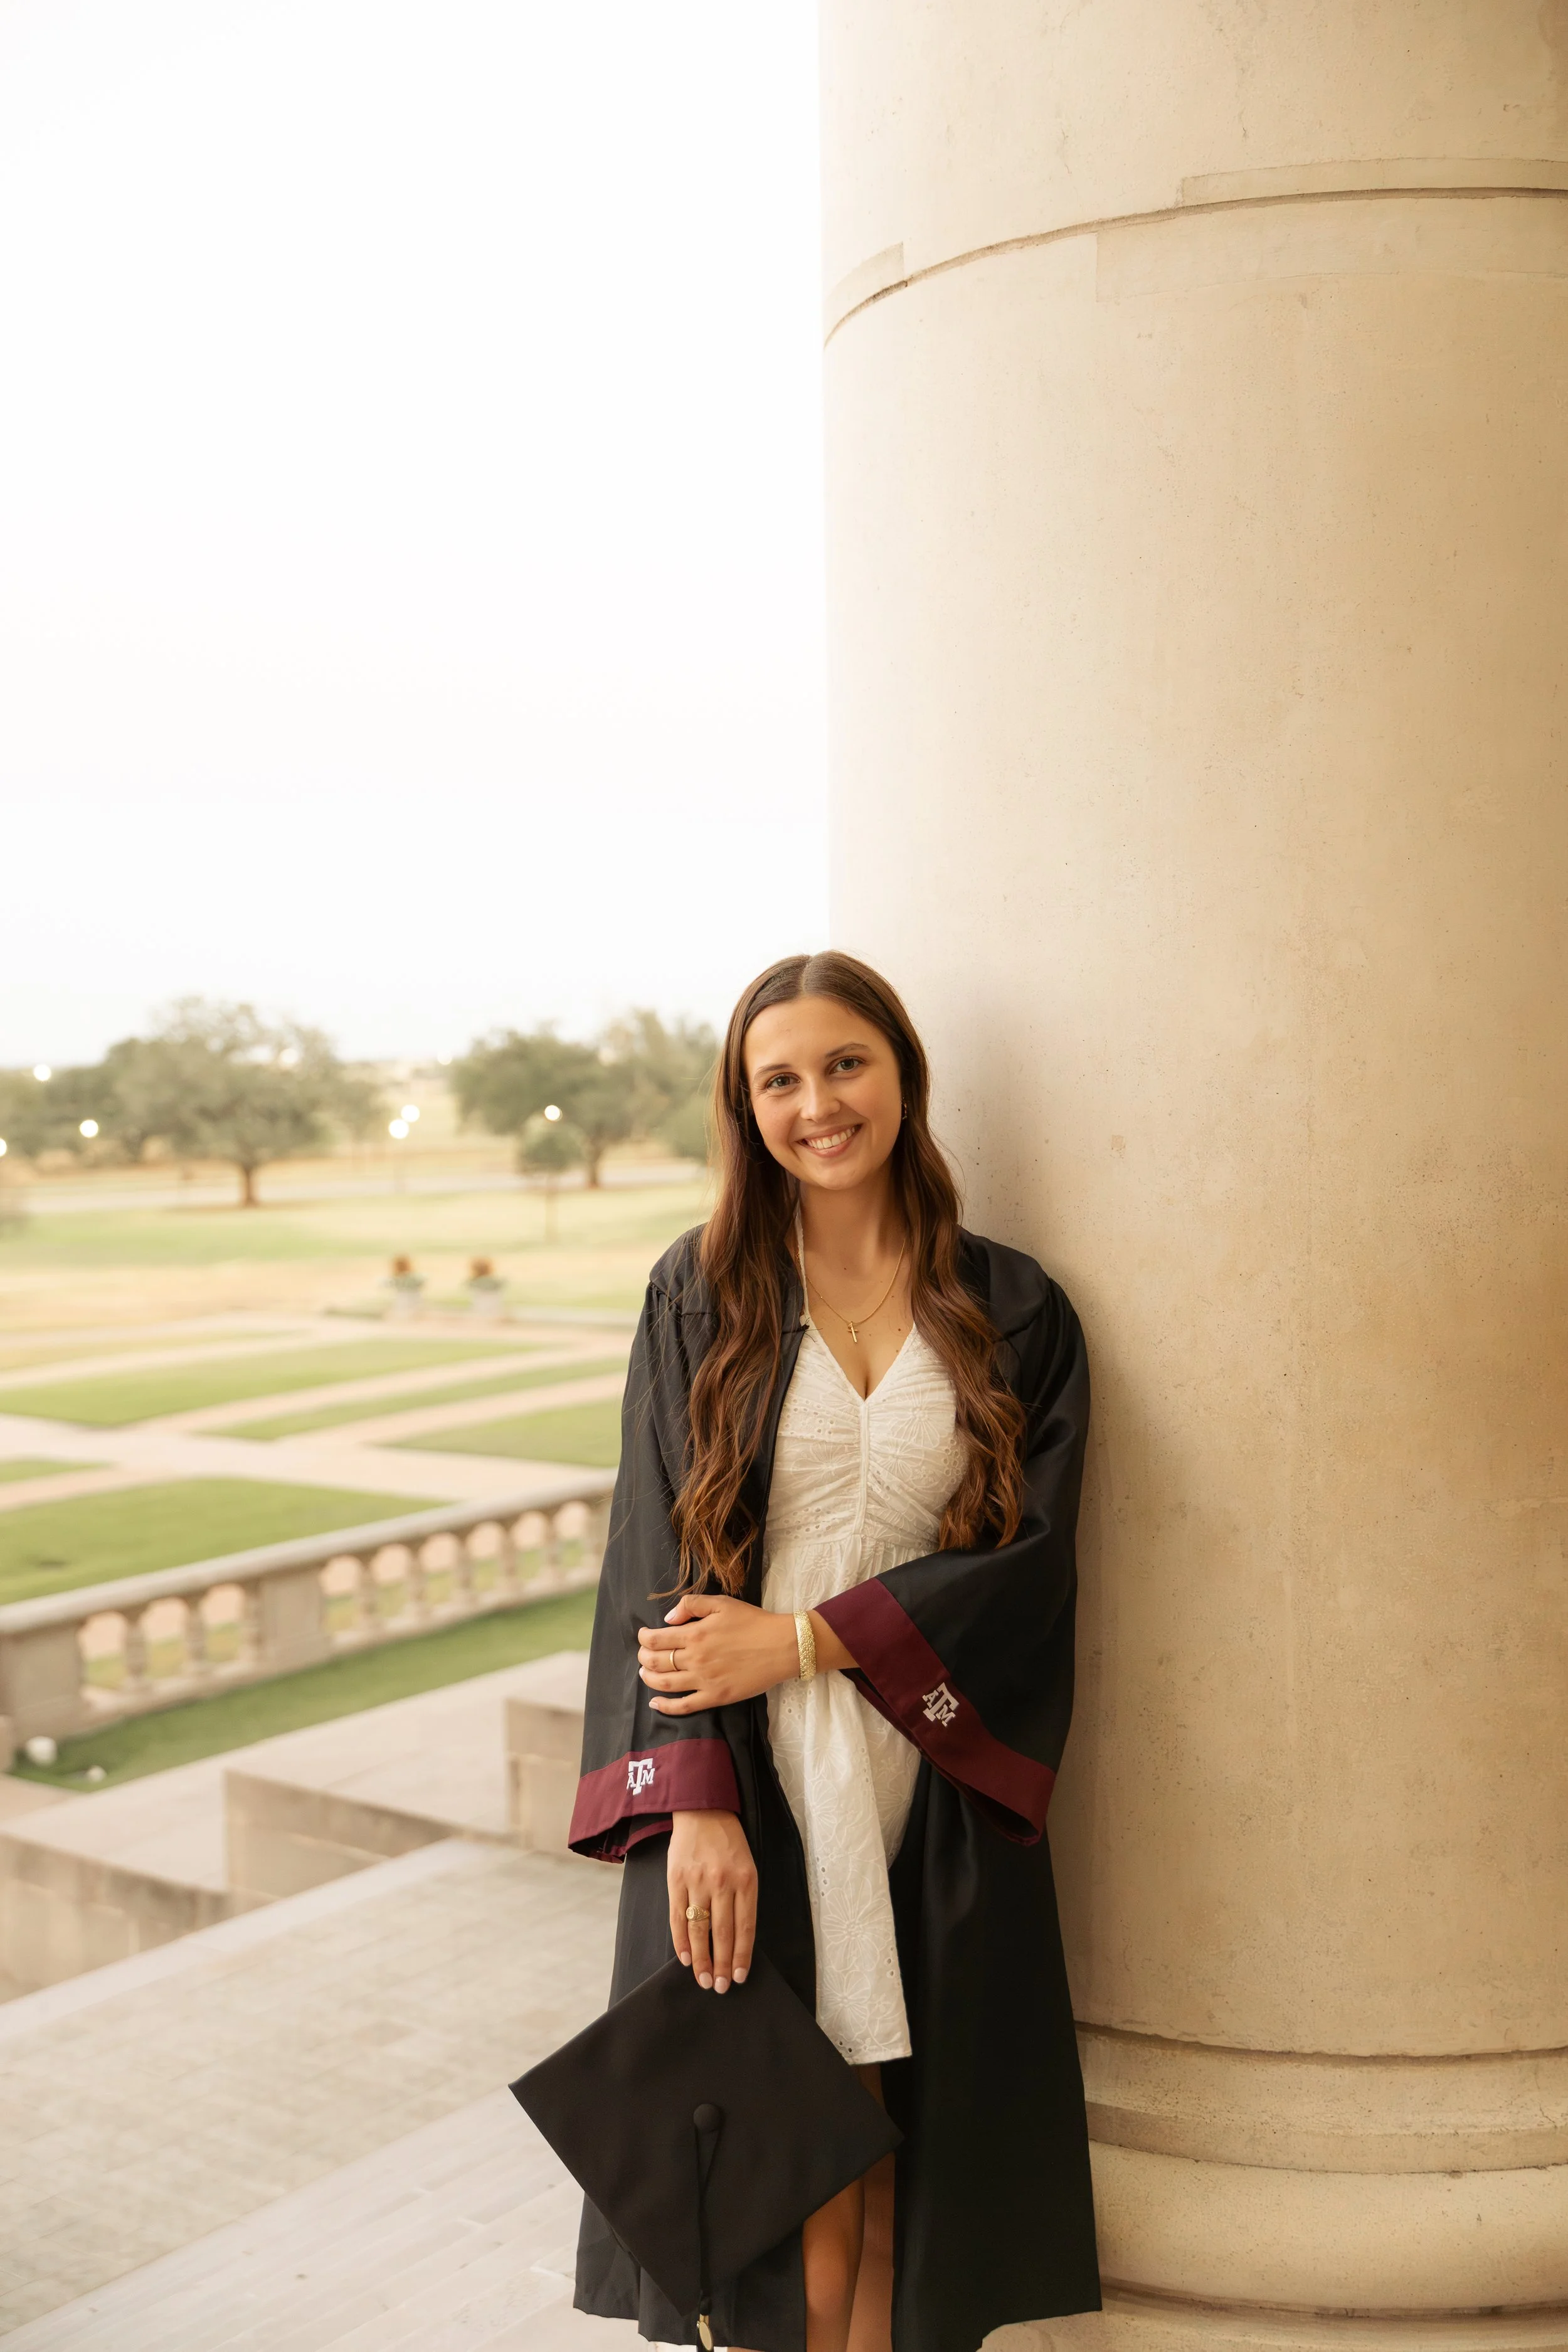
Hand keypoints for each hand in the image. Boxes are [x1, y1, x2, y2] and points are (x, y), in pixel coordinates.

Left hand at [638, 1592, 798, 1711]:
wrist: (782, 1646)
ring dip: (648, 1678)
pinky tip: (655, 1703)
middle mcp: (695, 1659)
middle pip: (655, 1662)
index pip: (655, 1639)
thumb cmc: (753, 1621)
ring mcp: (704, 1680)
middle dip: (643, 1657)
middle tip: (643, 1654)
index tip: (643, 1636)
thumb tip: (667, 1619)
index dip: (643, 1638)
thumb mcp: (721, 1602)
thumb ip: (691, 1605)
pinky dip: (665, 1707)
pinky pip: (684, 1706)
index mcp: (695, 1634)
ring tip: (644, 1673)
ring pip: (664, 1684)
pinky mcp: (715, 1697)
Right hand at [669, 1808, 755, 1991]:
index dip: (741, 1956)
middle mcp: (722, 1882)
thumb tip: (738, 1940)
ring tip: (702, 1979)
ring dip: (701, 1959)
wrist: (703, 1810)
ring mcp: (697, 1881)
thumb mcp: (747, 1867)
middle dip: (721, 1964)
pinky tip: (685, 1958)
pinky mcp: (676, 1879)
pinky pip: (677, 1916)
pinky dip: (681, 1941)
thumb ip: (743, 1900)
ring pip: (699, 1929)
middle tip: (719, 1987)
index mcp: (746, 1880)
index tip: (739, 1977)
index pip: (745, 1927)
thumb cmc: (729, 1843)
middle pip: (722, 1933)